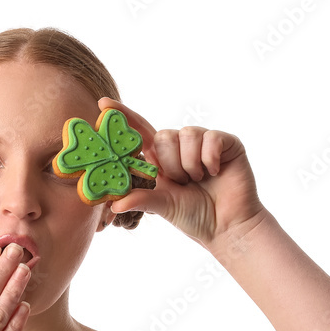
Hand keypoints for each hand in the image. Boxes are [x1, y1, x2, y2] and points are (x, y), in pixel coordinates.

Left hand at [98, 97, 265, 249]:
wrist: (227, 226)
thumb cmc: (195, 216)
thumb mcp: (163, 207)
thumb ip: (141, 198)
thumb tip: (114, 204)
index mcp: (162, 159)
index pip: (140, 133)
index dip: (123, 117)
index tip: (102, 104)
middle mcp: (181, 146)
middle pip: (163, 135)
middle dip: (171, 164)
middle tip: (183, 183)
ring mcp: (204, 142)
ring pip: (186, 135)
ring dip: (190, 164)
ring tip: (200, 180)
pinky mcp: (226, 142)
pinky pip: (210, 139)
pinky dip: (210, 159)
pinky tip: (215, 172)